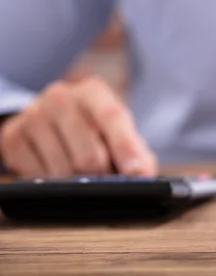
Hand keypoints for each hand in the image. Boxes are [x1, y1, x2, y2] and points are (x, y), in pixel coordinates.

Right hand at [0, 77, 156, 177]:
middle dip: (102, 176)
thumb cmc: (94, 130)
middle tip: (105, 182)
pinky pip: (37, 176)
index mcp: (93, 91)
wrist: (50, 119)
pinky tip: (57, 174)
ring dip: (77, 183)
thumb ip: (138, 153)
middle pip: (89, 153)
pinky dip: (52, 184)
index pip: (112, 118)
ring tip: (82, 177)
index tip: (136, 174)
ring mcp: (33, 115)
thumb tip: (143, 175)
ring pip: (63, 169)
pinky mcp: (12, 136)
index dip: (126, 149)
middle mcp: (61, 96)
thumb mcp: (119, 133)